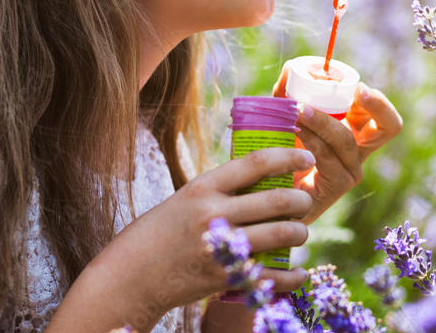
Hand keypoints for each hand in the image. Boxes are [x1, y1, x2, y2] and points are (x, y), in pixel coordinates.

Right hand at [54, 148, 314, 331]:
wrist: (128, 278)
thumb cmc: (157, 234)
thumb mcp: (184, 200)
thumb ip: (218, 192)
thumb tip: (259, 178)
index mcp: (203, 188)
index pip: (256, 163)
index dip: (288, 156)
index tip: (307, 156)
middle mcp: (213, 214)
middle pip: (277, 200)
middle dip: (301, 200)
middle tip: (306, 201)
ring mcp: (219, 247)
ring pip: (280, 234)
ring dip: (300, 232)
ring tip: (302, 231)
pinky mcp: (223, 279)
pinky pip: (271, 275)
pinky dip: (291, 275)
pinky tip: (299, 273)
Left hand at [273, 67, 402, 223]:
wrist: (265, 191)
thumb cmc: (280, 152)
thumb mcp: (287, 118)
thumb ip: (287, 94)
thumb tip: (291, 67)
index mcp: (355, 132)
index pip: (382, 116)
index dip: (377, 100)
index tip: (358, 87)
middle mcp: (358, 152)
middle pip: (390, 126)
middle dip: (377, 105)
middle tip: (357, 90)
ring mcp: (350, 171)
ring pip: (346, 138)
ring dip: (321, 119)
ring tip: (297, 108)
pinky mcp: (336, 186)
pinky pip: (327, 156)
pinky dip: (310, 139)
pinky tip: (294, 130)